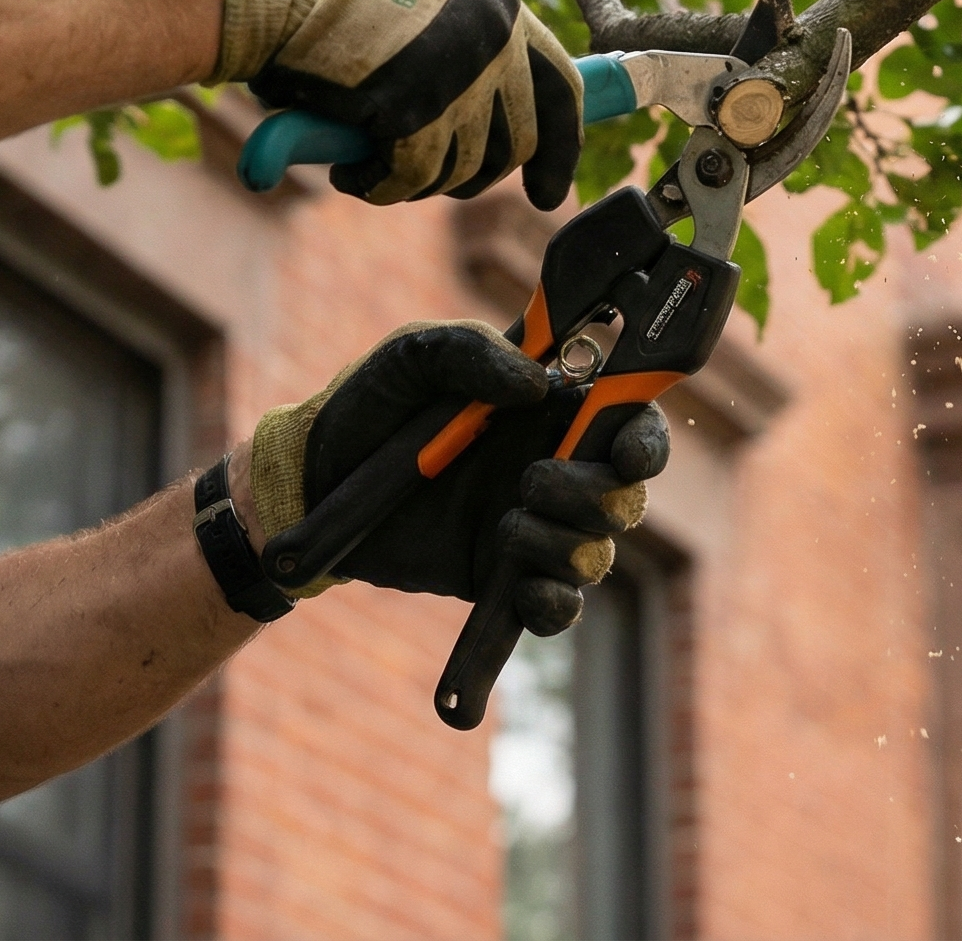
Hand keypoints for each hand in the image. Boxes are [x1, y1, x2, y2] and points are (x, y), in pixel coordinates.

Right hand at [209, 0, 581, 208]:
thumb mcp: (420, 14)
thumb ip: (459, 58)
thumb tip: (486, 135)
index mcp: (499, 9)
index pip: (561, 89)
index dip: (560, 150)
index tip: (550, 193)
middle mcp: (494, 42)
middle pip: (518, 143)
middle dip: (477, 177)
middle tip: (430, 180)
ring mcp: (459, 78)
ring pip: (462, 170)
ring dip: (416, 180)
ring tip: (370, 160)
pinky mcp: (415, 113)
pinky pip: (410, 178)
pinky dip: (376, 185)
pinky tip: (349, 171)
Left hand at [243, 322, 668, 634]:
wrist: (315, 482)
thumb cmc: (372, 405)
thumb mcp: (414, 357)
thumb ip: (473, 351)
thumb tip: (536, 384)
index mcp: (553, 410)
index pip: (632, 424)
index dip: (645, 442)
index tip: (624, 452)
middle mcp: (556, 468)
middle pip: (626, 497)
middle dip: (595, 496)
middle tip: (530, 482)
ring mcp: (534, 528)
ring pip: (596, 554)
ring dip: (564, 546)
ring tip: (505, 527)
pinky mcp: (502, 580)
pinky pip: (557, 609)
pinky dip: (551, 605)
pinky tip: (522, 588)